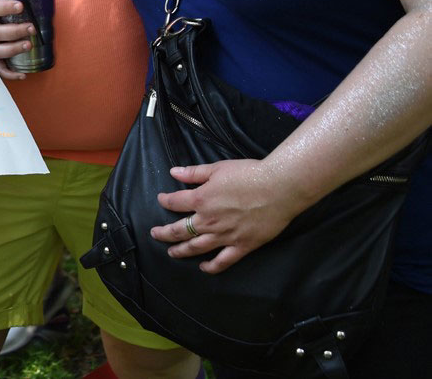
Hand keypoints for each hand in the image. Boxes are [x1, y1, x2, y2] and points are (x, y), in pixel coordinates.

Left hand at [149, 159, 306, 273]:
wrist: (279, 188)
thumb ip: (194, 173)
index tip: (161, 199)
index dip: (165, 201)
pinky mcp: (242, 246)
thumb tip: (173, 172)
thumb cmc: (249, 174)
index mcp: (200, 200)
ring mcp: (224, 236)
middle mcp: (208, 221)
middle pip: (179, 230)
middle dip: (164, 233)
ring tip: (171, 252)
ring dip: (180, 251)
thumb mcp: (217, 168)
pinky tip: (203, 267)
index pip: (174, 203)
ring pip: (196, 248)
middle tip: (155, 234)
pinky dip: (211, 267)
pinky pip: (223, 261)